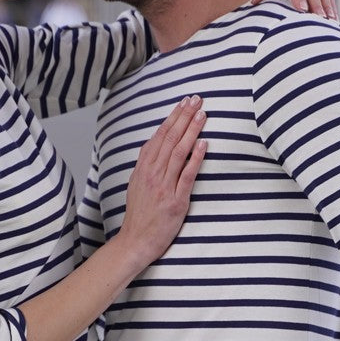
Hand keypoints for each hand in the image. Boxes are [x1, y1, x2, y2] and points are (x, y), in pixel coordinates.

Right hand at [117, 96, 206, 265]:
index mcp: (143, 168)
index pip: (159, 136)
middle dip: (184, 116)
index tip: (183, 102)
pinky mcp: (176, 200)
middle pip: (170, 139)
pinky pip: (187, 175)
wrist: (136, 241)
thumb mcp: (136, 184)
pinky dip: (196, 158)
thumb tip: (152, 145)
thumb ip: (145, 165)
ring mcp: (164, 186)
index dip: (172, 117)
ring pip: (179, 152)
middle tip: (197, 99)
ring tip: (202, 114)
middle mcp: (152, 174)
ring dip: (192, 131)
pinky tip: (204, 144)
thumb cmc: (139, 214)